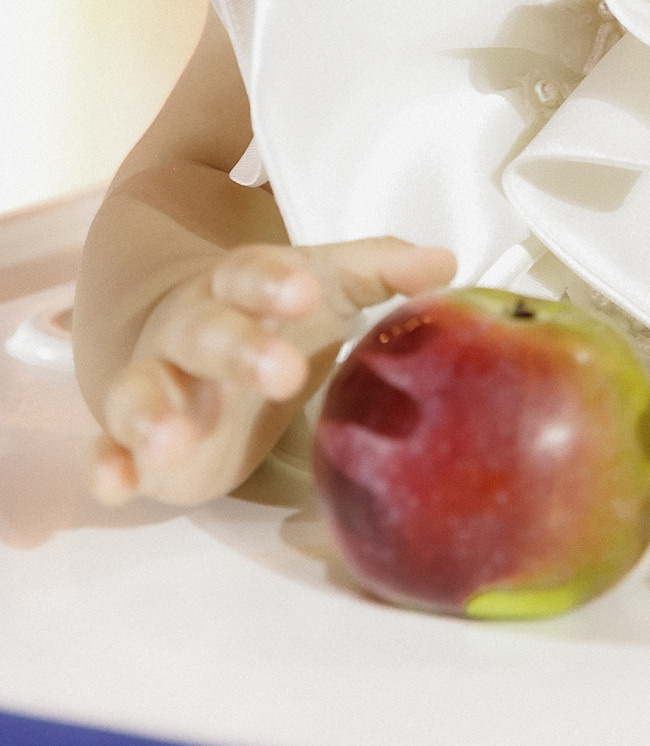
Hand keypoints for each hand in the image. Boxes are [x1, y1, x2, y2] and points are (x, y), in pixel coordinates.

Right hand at [90, 237, 455, 506]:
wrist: (190, 339)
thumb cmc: (276, 311)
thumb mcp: (325, 284)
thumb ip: (378, 269)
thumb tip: (446, 262)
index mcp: (237, 286)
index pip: (249, 272)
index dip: (272, 280)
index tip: (302, 291)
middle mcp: (189, 330)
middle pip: (203, 332)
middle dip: (237, 347)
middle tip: (283, 373)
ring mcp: (159, 384)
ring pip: (141, 391)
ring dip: (151, 413)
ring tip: (171, 439)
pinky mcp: (140, 444)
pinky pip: (109, 450)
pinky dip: (108, 466)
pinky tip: (116, 483)